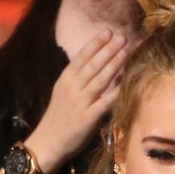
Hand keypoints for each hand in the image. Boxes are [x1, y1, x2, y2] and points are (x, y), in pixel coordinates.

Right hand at [29, 29, 128, 170]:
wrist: (47, 142)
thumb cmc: (58, 118)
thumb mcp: (62, 93)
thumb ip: (77, 79)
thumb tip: (95, 64)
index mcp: (65, 80)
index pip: (81, 57)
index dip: (95, 43)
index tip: (107, 31)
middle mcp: (72, 88)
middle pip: (93, 65)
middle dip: (108, 49)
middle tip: (123, 36)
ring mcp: (81, 102)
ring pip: (100, 79)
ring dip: (114, 63)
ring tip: (126, 50)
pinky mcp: (88, 118)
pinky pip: (105, 101)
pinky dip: (116, 90)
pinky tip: (127, 81)